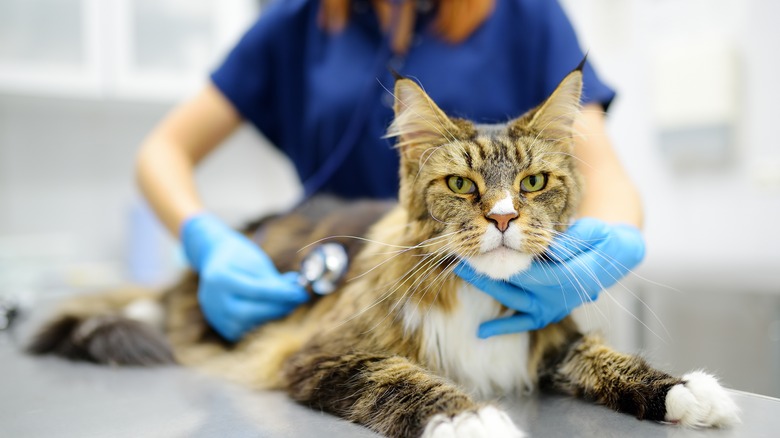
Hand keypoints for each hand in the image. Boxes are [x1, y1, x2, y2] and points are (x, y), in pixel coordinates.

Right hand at [181, 214, 309, 340]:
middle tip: (298, 300)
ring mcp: (213, 314)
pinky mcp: (218, 324)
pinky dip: (259, 322)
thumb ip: (275, 281)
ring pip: (248, 324)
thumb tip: (298, 294)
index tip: (302, 294)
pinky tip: (267, 311)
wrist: (214, 257)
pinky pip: (244, 330)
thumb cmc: (241, 257)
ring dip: (271, 316)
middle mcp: (212, 299)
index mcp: (220, 278)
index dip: (282, 294)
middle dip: (278, 308)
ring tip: (284, 303)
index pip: (257, 291)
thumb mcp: (257, 262)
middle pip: (250, 312)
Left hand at [454, 218, 644, 337]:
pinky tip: (480, 332)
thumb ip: (574, 240)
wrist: (614, 259)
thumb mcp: (595, 232)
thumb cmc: (602, 240)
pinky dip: (502, 327)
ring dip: (487, 287)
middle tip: (461, 259)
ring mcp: (553, 308)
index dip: (506, 261)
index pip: (532, 271)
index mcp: (570, 277)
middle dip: (486, 272)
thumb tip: (550, 248)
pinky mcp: (548, 313)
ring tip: (462, 273)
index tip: (483, 249)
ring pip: (514, 300)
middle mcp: (559, 297)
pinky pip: (523, 323)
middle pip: (516, 284)